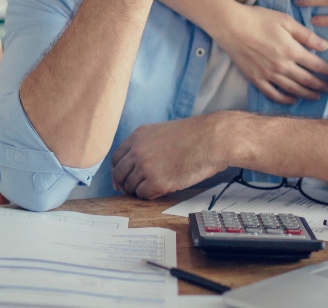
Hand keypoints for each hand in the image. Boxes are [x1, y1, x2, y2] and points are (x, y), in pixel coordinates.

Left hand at [111, 115, 230, 198]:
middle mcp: (137, 151)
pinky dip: (149, 195)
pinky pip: (143, 195)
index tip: (121, 179)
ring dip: (139, 190)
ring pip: (130, 186)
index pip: (116, 158)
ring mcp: (145, 167)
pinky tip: (161, 189)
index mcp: (138, 136)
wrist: (211, 140)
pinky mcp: (157, 182)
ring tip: (153, 188)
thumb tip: (137, 163)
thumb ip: (146, 145)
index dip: (118, 171)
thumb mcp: (162, 132)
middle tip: (131, 191)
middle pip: (119, 174)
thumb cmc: (194, 136)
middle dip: (124, 184)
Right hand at [212, 4, 327, 103]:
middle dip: (321, 85)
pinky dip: (285, 99)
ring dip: (307, 94)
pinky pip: (273, 94)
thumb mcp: (286, 21)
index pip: (317, 65)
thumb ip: (306, 35)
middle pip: (307, 80)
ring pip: (293, 89)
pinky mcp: (256, 79)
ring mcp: (268, 74)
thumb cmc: (259, 19)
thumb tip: (325, 47)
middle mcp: (282, 66)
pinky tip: (293, 99)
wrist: (231, 25)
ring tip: (317, 96)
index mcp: (291, 50)